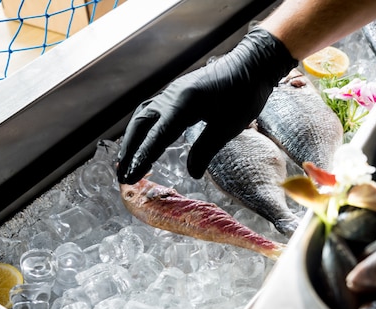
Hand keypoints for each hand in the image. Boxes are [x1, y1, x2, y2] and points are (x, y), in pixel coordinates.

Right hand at [116, 27, 297, 183]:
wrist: (252, 65)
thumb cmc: (244, 94)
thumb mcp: (228, 126)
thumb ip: (206, 149)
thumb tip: (191, 173)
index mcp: (184, 103)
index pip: (157, 134)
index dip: (142, 157)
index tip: (131, 176)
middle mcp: (172, 96)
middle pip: (141, 124)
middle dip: (130, 150)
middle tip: (123, 175)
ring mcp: (173, 92)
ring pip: (144, 116)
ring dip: (133, 139)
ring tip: (127, 162)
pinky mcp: (177, 93)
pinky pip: (153, 111)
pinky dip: (144, 128)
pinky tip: (144, 140)